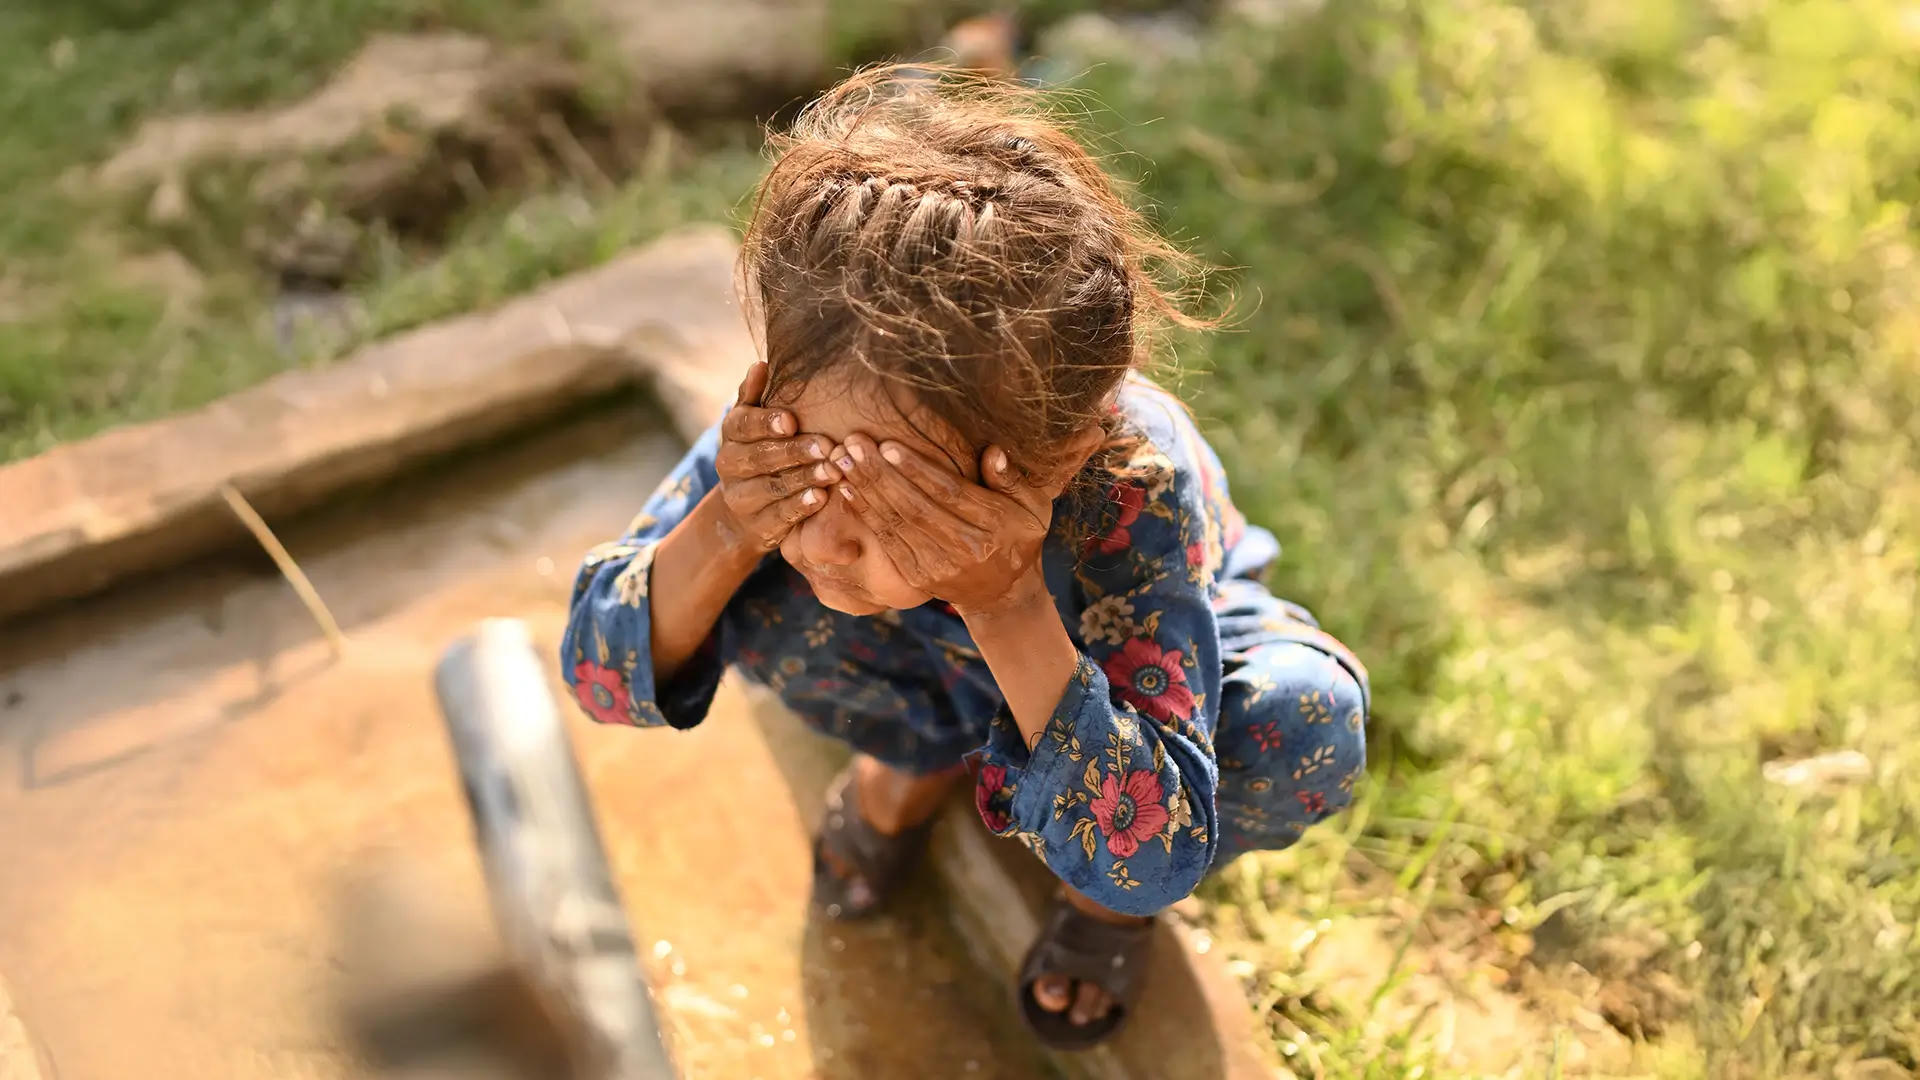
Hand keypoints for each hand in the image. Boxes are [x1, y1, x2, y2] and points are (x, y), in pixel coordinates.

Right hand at [712, 362, 839, 551]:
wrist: (746, 509)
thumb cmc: (762, 450)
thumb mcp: (755, 422)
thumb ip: (756, 395)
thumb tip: (761, 364)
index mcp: (730, 435)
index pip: (743, 425)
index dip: (766, 423)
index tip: (791, 420)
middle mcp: (729, 465)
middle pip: (760, 458)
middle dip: (794, 452)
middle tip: (826, 446)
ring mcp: (741, 498)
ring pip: (772, 487)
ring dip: (803, 479)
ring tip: (832, 472)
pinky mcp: (757, 526)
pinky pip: (779, 516)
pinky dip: (800, 507)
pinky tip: (820, 498)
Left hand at [835, 432, 1052, 613]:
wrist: (1002, 593)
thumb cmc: (1016, 536)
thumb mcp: (1032, 507)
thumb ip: (1012, 480)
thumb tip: (993, 452)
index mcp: (994, 527)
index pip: (949, 494)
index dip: (916, 470)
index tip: (888, 444)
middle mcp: (966, 550)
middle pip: (916, 507)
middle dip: (881, 474)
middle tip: (854, 443)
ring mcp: (939, 566)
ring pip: (897, 523)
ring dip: (866, 490)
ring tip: (842, 459)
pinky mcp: (918, 576)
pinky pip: (888, 541)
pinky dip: (866, 514)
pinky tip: (847, 489)